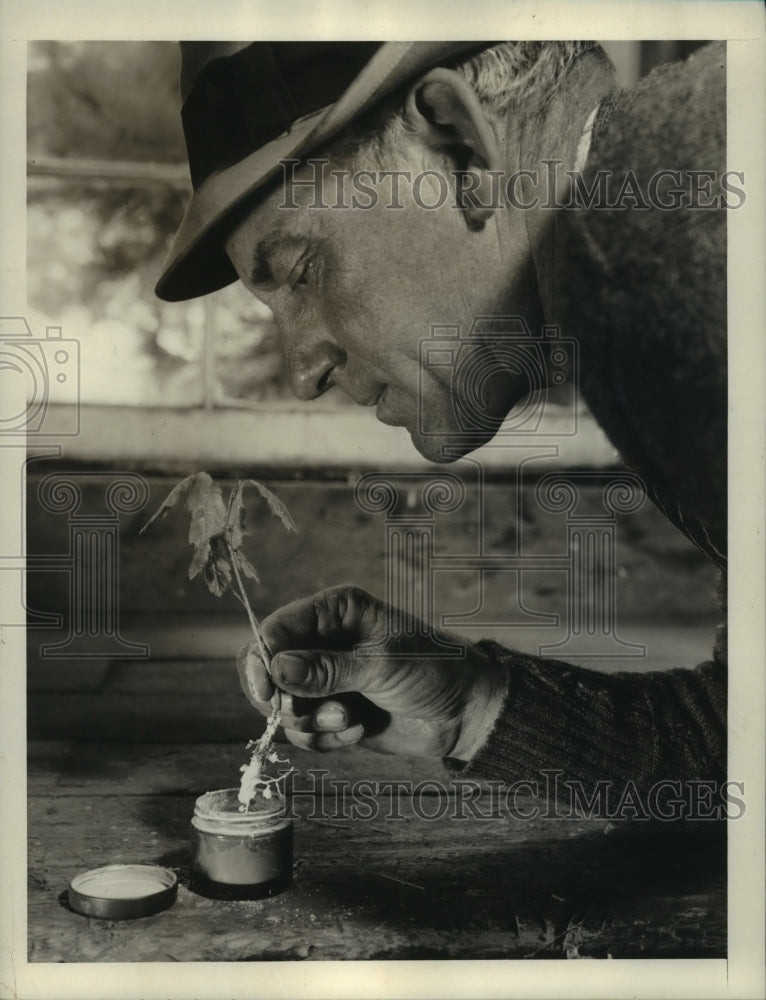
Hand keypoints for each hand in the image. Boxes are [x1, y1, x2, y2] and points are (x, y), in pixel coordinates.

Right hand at [236, 585, 507, 758]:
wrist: (465, 713)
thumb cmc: (433, 670)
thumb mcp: (382, 665)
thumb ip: (328, 669)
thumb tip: (277, 669)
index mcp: (335, 611)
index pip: (276, 629)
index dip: (263, 659)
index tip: (268, 692)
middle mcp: (323, 641)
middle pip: (267, 670)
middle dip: (286, 699)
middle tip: (307, 712)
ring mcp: (325, 680)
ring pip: (283, 707)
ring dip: (313, 721)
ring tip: (351, 719)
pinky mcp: (331, 714)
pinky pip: (304, 733)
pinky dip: (326, 738)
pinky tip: (359, 730)